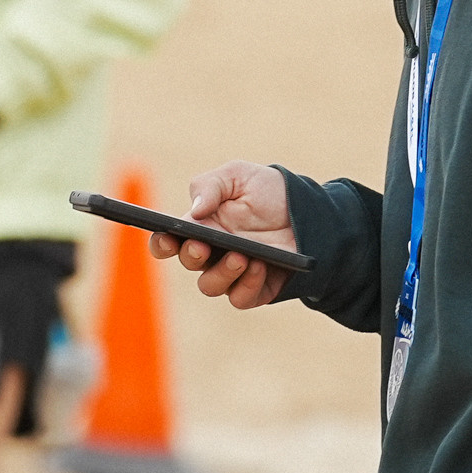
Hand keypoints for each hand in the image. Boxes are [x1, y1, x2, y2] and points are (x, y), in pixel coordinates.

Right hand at [149, 160, 296, 309]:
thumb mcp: (238, 175)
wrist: (309, 210)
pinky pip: (241, 298)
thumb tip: (194, 212)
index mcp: (200, 226)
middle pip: (189, 263)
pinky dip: (247, 284)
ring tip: (241, 256)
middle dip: (192, 255)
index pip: (169, 241)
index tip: (166, 238)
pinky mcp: (256, 289)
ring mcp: (233, 273)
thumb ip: (210, 186)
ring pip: (211, 286)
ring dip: (222, 272)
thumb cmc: (268, 191)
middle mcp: (212, 253)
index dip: (162, 243)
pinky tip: (259, 265)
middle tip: (203, 246)